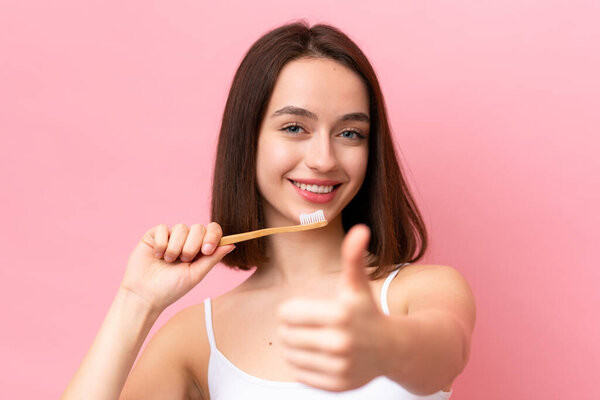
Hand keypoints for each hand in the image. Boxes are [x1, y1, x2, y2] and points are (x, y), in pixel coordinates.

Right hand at [121, 222, 234, 312]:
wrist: (145, 295)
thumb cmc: (171, 289)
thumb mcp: (196, 274)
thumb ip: (213, 258)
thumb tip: (232, 244)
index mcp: (200, 249)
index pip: (212, 231)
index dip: (212, 236)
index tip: (206, 250)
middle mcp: (186, 241)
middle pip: (198, 228)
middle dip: (192, 245)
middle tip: (184, 260)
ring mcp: (170, 237)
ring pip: (180, 228)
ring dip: (175, 247)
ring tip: (168, 261)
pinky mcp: (154, 236)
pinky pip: (162, 228)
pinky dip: (162, 243)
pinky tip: (157, 256)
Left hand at [276, 224, 389, 391]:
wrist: (393, 349)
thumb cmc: (368, 312)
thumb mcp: (357, 285)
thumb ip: (353, 257)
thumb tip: (360, 229)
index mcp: (340, 314)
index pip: (287, 313)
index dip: (291, 310)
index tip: (301, 310)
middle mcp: (340, 342)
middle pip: (286, 335)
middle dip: (290, 328)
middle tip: (304, 325)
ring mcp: (339, 366)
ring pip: (290, 355)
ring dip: (293, 346)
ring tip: (308, 339)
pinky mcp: (337, 385)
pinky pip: (299, 374)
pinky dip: (301, 365)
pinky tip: (316, 355)